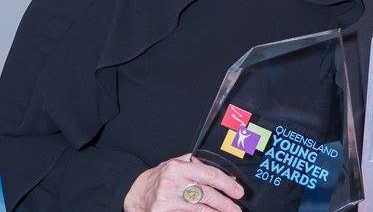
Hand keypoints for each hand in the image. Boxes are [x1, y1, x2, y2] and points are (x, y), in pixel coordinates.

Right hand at [123, 153, 243, 211]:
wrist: (134, 193)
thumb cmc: (159, 178)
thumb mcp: (176, 165)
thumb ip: (198, 166)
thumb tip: (225, 176)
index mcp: (178, 167)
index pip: (209, 174)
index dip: (227, 184)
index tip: (238, 191)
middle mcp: (172, 182)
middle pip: (207, 194)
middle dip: (225, 203)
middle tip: (236, 209)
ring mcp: (167, 200)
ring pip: (200, 209)